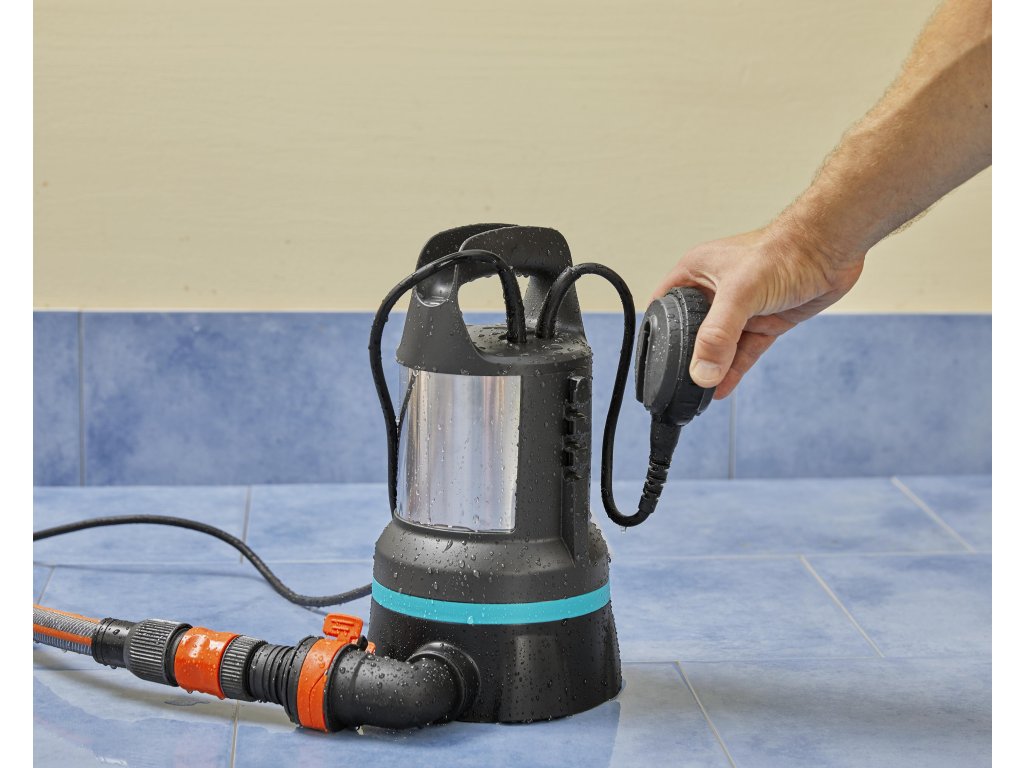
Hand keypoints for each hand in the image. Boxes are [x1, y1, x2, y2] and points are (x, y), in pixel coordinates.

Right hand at [651, 222, 864, 398]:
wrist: (831, 249)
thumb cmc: (783, 251)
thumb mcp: (740, 293)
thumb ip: (718, 335)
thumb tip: (702, 372)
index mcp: (695, 272)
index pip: (664, 307)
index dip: (656, 332)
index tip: (652, 361)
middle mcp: (713, 290)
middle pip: (690, 331)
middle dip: (686, 357)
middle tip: (677, 385)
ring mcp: (740, 308)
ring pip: (719, 346)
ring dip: (711, 368)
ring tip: (698, 396)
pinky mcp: (763, 321)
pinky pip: (742, 352)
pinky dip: (733, 370)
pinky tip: (721, 389)